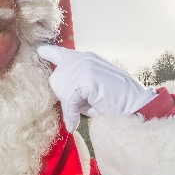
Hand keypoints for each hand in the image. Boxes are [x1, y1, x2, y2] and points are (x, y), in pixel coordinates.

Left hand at [36, 44, 156, 131]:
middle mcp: (84, 58)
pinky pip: (69, 99)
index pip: (58, 52)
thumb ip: (72, 86)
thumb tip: (55, 90)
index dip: (47, 52)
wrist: (137, 107)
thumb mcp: (88, 91)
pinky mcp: (88, 78)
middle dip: (64, 97)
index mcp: (85, 58)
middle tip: (81, 107)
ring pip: (62, 89)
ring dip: (71, 106)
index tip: (38, 50)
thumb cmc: (113, 103)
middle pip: (56, 79)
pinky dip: (71, 113)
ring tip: (88, 110)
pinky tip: (74, 123)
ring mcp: (86, 65)